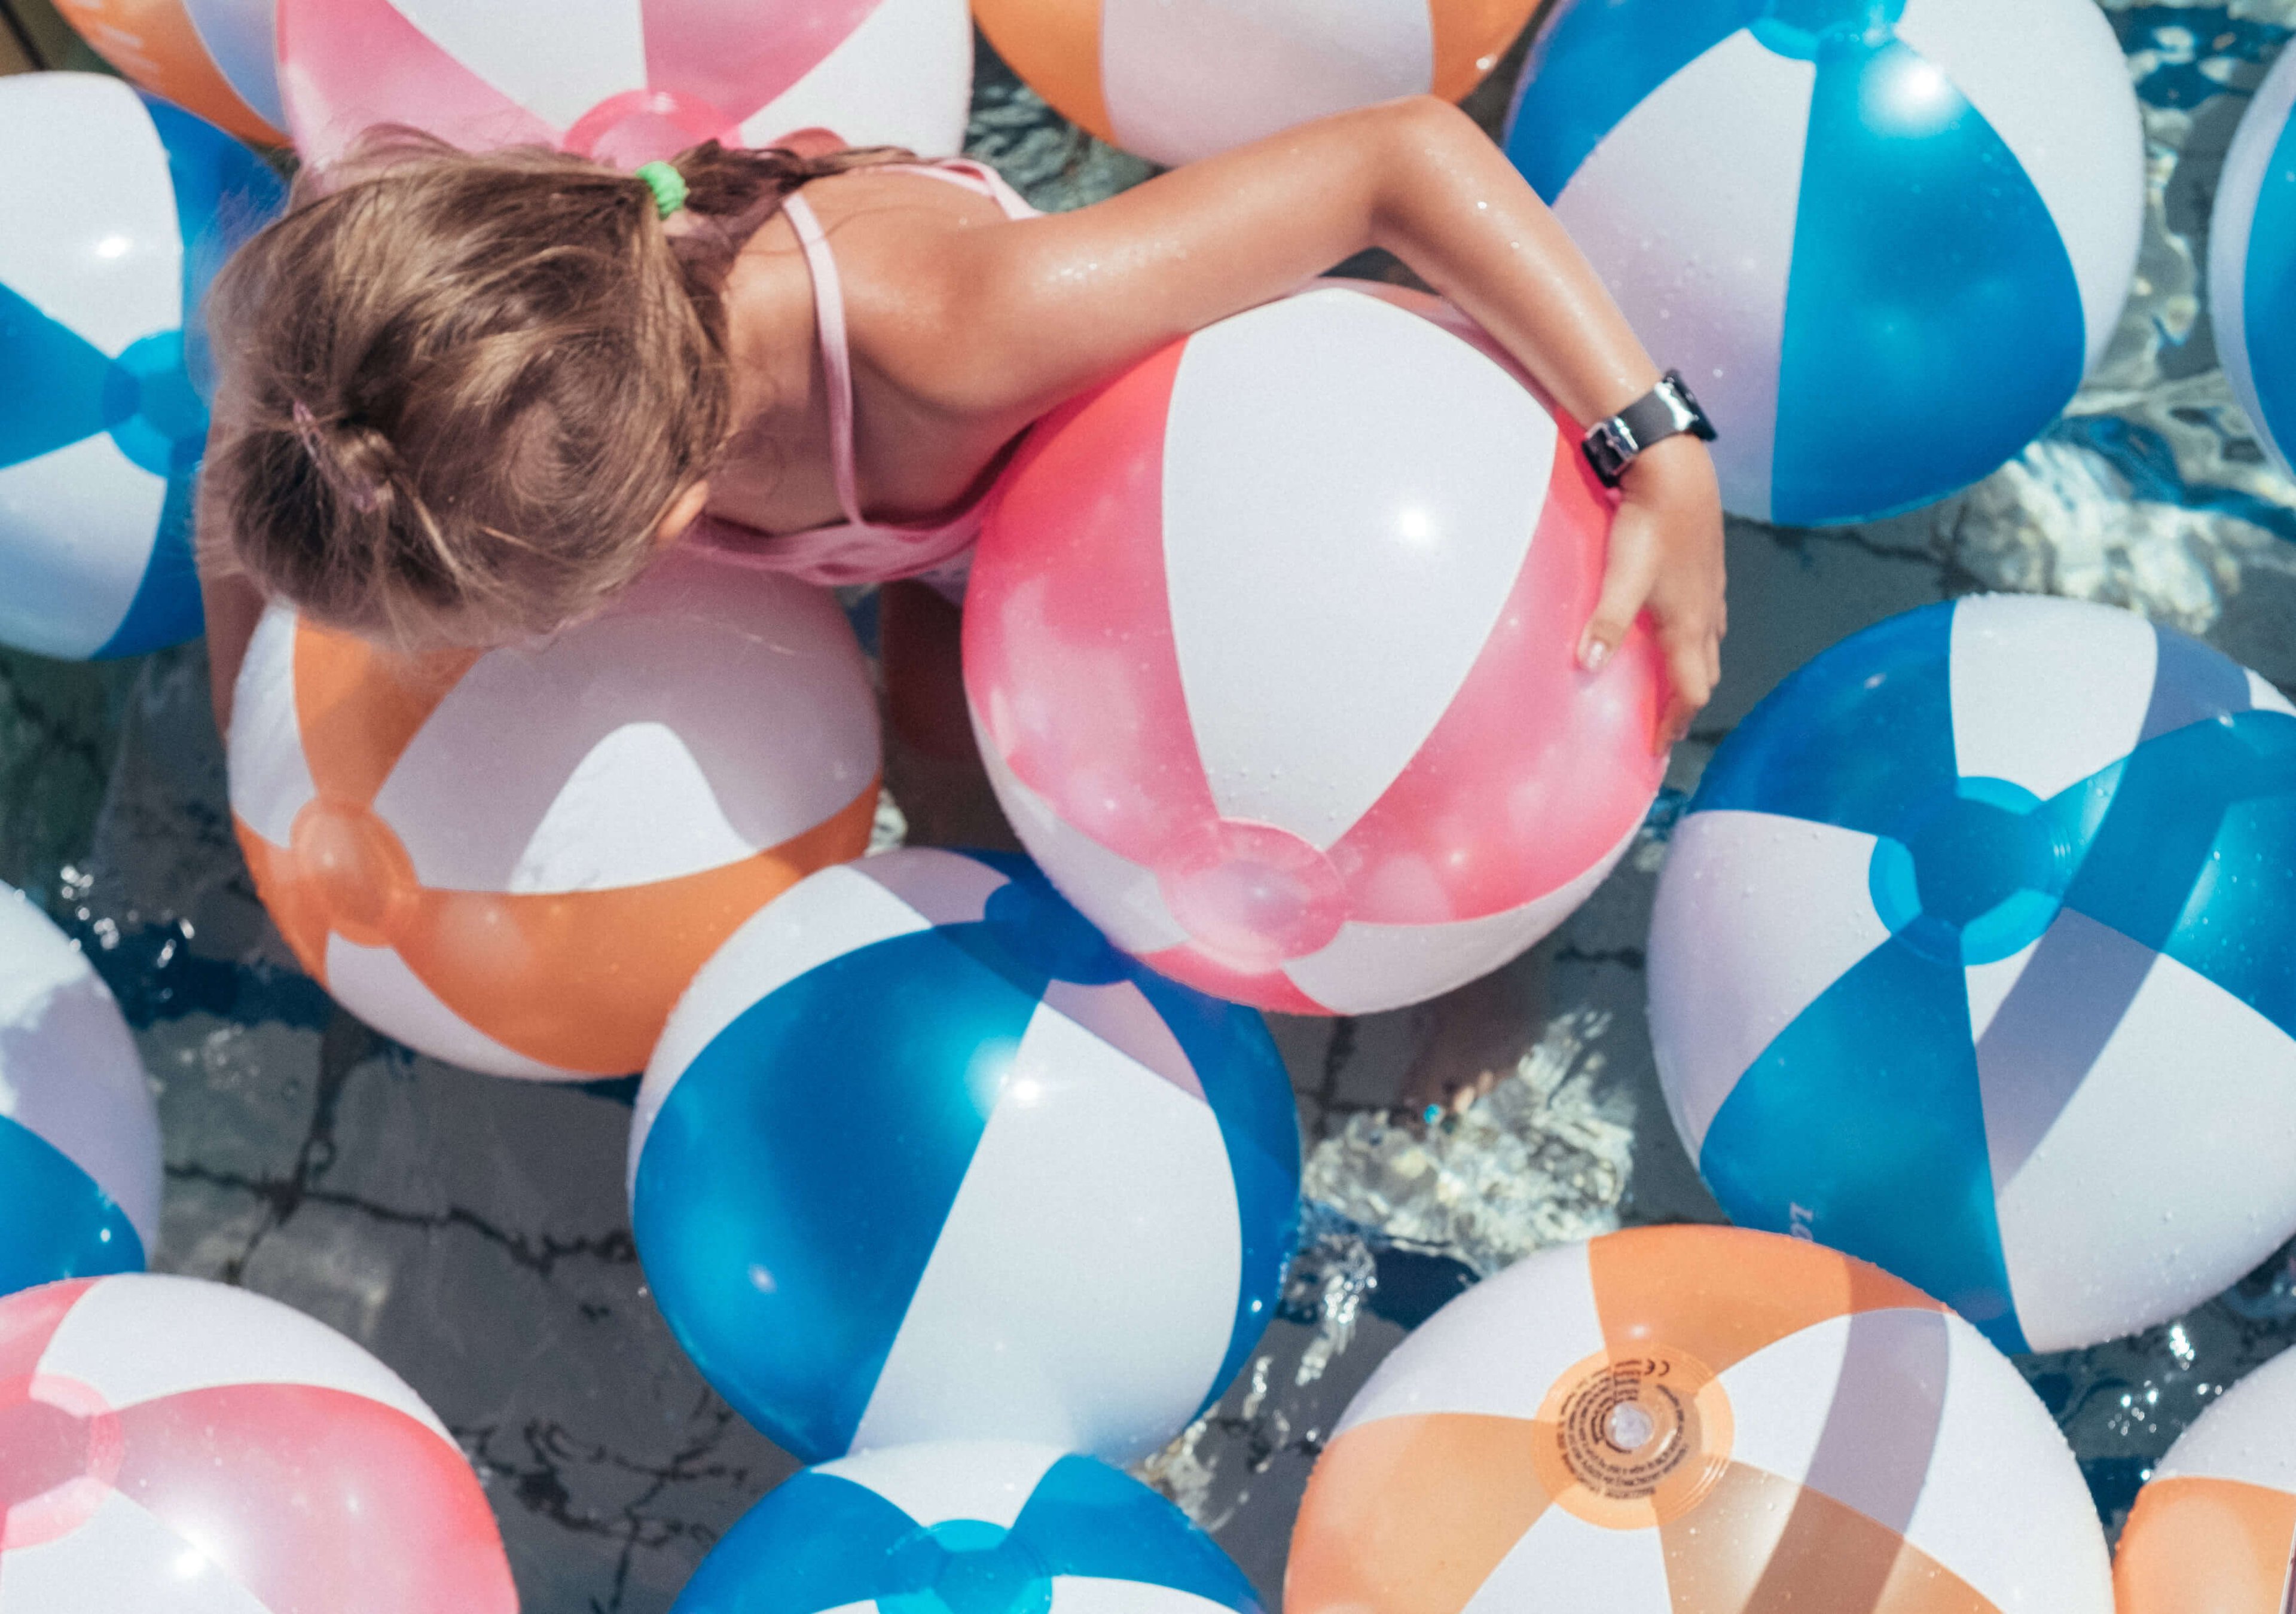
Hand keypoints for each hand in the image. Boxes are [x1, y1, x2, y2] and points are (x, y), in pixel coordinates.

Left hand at [1575, 435, 1725, 753]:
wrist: (1676, 470)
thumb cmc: (1649, 526)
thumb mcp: (1622, 577)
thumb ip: (1606, 625)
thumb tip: (1587, 667)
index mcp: (1688, 625)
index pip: (1690, 691)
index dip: (1675, 722)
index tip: (1657, 746)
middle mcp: (1707, 613)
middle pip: (1704, 673)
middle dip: (1686, 702)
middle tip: (1664, 722)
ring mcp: (1712, 589)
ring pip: (1710, 644)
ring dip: (1693, 669)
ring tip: (1670, 682)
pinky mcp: (1708, 567)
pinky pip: (1709, 617)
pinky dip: (1696, 637)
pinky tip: (1678, 626)